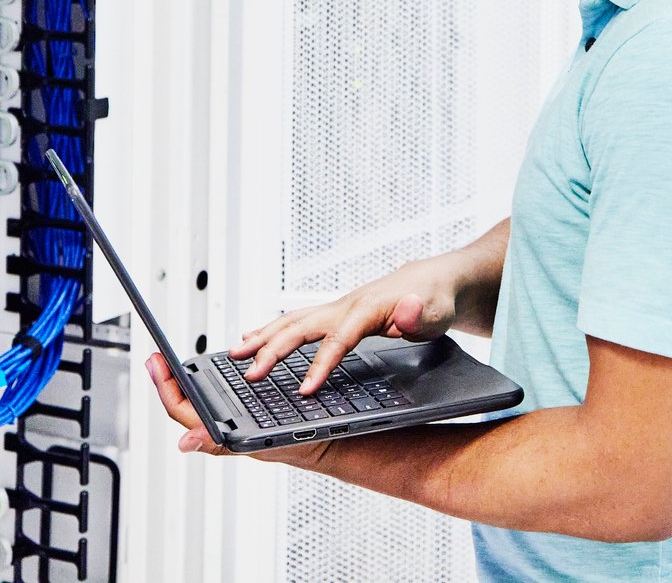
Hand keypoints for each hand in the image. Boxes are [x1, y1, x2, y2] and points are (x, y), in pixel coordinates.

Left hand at [145, 353, 326, 465]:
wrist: (329, 443)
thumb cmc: (299, 446)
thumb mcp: (264, 441)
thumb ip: (222, 444)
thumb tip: (184, 443)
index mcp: (221, 434)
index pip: (181, 408)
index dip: (164, 385)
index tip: (155, 362)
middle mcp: (225, 427)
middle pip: (186, 402)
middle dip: (169, 379)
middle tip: (157, 358)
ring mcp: (235, 420)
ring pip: (203, 400)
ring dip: (188, 381)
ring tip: (176, 364)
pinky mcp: (247, 414)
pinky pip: (223, 397)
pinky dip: (212, 382)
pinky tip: (212, 372)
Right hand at [230, 255, 466, 393]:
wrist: (434, 282)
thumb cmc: (435, 300)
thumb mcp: (437, 311)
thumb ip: (420, 315)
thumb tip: (407, 310)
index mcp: (367, 308)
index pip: (338, 340)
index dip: (320, 366)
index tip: (304, 390)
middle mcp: (346, 305)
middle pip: (301, 327)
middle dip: (273, 350)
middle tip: (249, 374)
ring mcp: (337, 308)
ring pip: (292, 321)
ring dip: (263, 336)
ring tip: (234, 354)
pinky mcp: (335, 313)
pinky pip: (298, 320)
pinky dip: (272, 328)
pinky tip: (253, 337)